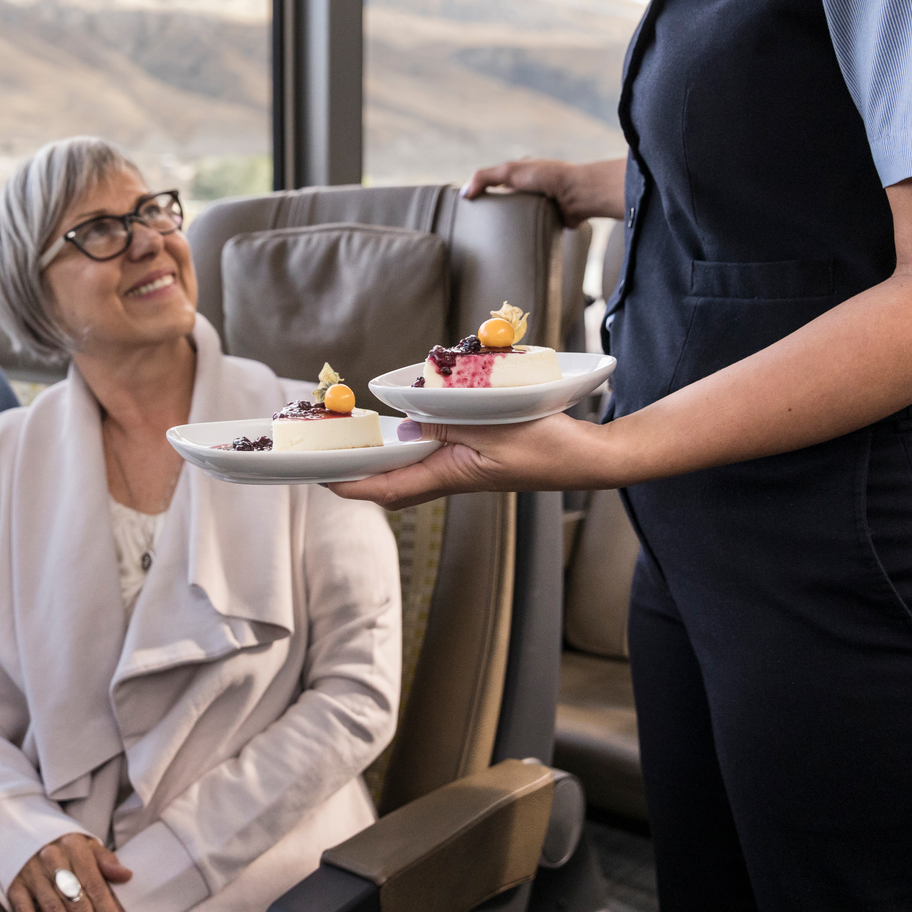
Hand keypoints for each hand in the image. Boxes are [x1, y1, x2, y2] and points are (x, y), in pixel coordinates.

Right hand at [7, 833, 137, 911]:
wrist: (26, 832)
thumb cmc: (64, 846)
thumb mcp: (87, 846)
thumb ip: (106, 861)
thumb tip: (126, 875)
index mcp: (74, 848)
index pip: (94, 884)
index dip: (106, 910)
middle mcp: (52, 858)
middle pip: (74, 900)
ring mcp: (31, 872)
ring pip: (52, 909)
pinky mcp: (15, 884)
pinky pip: (24, 911)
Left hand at [328, 414, 623, 508]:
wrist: (590, 458)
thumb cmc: (548, 446)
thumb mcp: (494, 427)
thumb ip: (448, 423)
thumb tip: (407, 424)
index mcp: (451, 475)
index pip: (388, 489)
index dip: (352, 484)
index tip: (321, 476)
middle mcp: (452, 476)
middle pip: (392, 484)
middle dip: (358, 473)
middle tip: (328, 452)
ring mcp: (463, 469)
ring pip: (410, 470)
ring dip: (383, 458)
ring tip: (356, 440)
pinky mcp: (476, 458)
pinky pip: (433, 454)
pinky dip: (412, 443)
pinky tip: (409, 422)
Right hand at [461, 157, 626, 225]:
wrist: (579, 194)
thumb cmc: (547, 177)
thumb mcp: (510, 171)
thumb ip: (484, 178)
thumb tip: (464, 194)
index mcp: (523, 173)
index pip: (497, 182)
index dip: (483, 192)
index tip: (470, 207)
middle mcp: (532, 188)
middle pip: (506, 201)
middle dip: (494, 212)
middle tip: (477, 227)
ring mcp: (541, 205)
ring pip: (518, 217)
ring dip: (508, 226)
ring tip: (491, 240)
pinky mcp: (549, 220)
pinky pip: (532, 229)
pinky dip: (523, 235)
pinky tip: (512, 244)